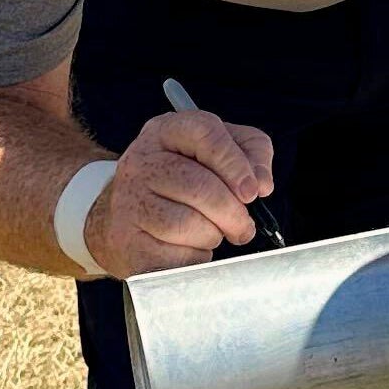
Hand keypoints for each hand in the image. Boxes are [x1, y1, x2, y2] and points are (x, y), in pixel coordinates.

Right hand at [86, 110, 278, 278]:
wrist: (127, 217)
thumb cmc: (182, 182)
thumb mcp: (217, 153)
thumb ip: (251, 155)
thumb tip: (262, 183)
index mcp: (166, 131)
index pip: (205, 133)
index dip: (235, 163)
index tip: (253, 191)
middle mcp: (141, 161)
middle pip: (199, 186)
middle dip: (232, 212)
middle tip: (242, 226)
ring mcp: (129, 201)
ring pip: (187, 224)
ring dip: (213, 235)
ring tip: (212, 233)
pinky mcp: (127, 240)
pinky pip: (174, 256)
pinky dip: (194, 257)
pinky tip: (190, 248)